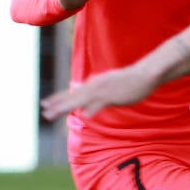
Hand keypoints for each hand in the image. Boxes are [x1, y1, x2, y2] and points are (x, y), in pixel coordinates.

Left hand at [41, 65, 157, 120]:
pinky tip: (84, 116)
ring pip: (80, 101)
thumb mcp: (110, 84)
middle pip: (72, 97)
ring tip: (53, 114)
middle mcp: (94, 86)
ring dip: (65, 108)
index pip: (72, 92)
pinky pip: (100, 103)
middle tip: (43, 112)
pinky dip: (92, 109)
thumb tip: (92, 98)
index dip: (58, 98)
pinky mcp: (113, 95)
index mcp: (94, 84)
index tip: (45, 103)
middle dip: (57, 105)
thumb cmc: (131, 80)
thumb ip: (100, 90)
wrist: (146, 74)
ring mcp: (103, 91)